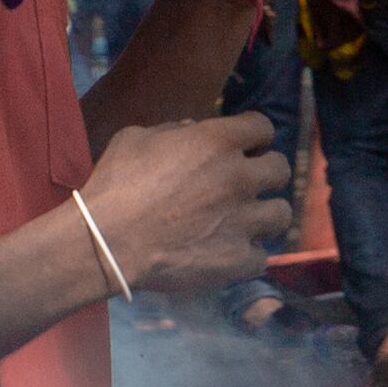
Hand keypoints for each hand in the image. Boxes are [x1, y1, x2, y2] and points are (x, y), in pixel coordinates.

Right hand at [78, 113, 290, 290]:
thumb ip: (172, 130)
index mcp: (217, 141)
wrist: (106, 243)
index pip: (262, 127)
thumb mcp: (135, 139)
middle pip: (281, 169)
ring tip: (244, 221)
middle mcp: (240, 178)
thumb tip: (192, 129)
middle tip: (246, 184)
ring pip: (282, 214)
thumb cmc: (115, 186)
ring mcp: (244, 220)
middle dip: (266, 173)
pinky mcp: (239, 259)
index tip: (247, 145)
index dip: (254, 135)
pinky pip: (261, 257)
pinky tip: (228, 253)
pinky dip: (247, 256)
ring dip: (264, 215)